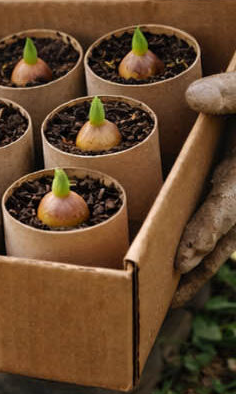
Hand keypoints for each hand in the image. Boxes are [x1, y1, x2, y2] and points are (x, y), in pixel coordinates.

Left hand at [177, 72, 235, 300]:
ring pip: (221, 234)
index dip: (205, 232)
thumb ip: (232, 94)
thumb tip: (195, 98)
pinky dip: (198, 240)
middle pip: (223, 234)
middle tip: (166, 299)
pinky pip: (214, 216)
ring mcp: (235, 187)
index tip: (183, 259)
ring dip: (197, 263)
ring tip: (167, 296)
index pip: (228, 205)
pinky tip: (175, 263)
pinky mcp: (225, 182)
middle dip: (197, 266)